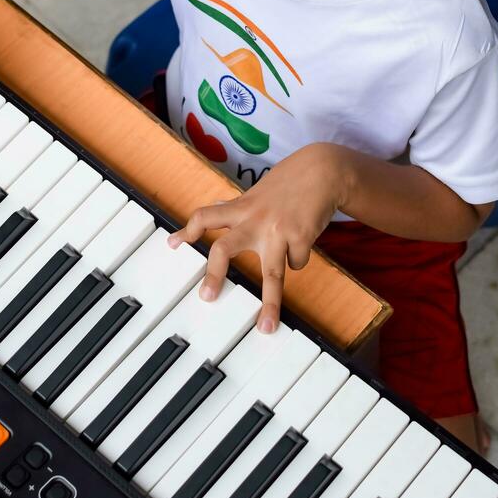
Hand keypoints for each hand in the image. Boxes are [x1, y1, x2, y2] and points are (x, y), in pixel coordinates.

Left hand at [168, 142, 349, 332]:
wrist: (324, 169)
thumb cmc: (289, 180)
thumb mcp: (259, 192)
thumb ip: (240, 206)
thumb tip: (218, 208)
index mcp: (242, 207)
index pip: (206, 216)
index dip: (188, 230)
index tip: (173, 244)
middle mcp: (255, 220)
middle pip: (227, 249)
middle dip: (215, 274)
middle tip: (206, 297)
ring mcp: (277, 231)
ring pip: (272, 273)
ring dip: (270, 303)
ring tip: (266, 327)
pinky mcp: (300, 237)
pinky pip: (296, 263)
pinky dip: (298, 258)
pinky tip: (302, 242)